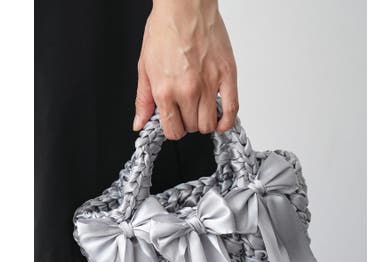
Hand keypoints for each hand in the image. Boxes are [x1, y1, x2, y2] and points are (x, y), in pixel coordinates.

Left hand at [133, 0, 238, 138]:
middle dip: (188, 123)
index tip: (175, 123)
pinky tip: (221, 120)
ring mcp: (209, 84)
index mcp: (165, 91)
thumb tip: (139, 123)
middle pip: (192, 128)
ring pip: (210, 124)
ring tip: (202, 111)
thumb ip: (143, 100)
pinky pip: (232, 110)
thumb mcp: (144, 67)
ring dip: (205, 123)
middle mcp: (187, 91)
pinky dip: (226, 122)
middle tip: (187, 111)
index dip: (173, 130)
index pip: (173, 131)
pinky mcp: (227, 76)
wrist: (184, 6)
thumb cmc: (164, 30)